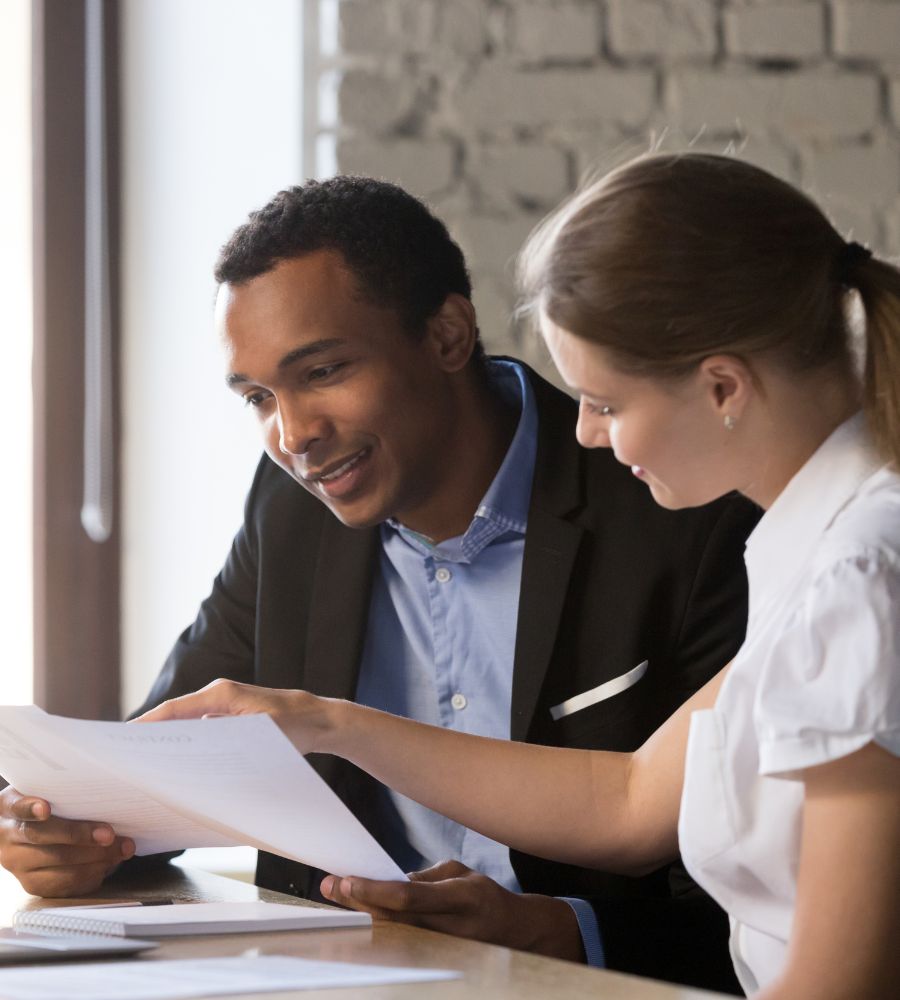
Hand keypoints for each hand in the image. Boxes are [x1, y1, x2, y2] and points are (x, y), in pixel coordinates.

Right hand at [0, 785, 134, 896]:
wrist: (22, 831)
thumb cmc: (45, 803)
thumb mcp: (44, 791)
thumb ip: (63, 791)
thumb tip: (106, 793)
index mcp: (8, 808)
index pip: (18, 807)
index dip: (31, 809)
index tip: (46, 809)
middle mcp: (8, 839)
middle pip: (42, 838)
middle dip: (80, 836)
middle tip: (109, 835)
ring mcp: (17, 866)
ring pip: (56, 865)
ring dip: (94, 859)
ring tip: (120, 850)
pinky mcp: (31, 885)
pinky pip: (62, 886)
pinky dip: (89, 876)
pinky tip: (108, 866)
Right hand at [134, 679, 336, 753]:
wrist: (317, 720)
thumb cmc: (293, 725)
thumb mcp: (261, 733)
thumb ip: (227, 737)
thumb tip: (194, 747)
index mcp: (221, 694)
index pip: (175, 709)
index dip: (148, 723)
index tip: (124, 737)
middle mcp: (218, 697)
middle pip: (176, 716)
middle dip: (152, 735)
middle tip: (128, 758)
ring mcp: (223, 707)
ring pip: (187, 725)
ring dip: (170, 742)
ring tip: (147, 766)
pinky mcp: (229, 718)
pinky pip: (200, 731)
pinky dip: (188, 745)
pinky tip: (180, 767)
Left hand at [320, 860, 585, 961]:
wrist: (513, 933)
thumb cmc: (484, 897)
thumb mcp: (460, 874)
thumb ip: (426, 877)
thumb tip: (393, 882)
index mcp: (457, 898)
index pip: (408, 896)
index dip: (375, 890)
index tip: (348, 880)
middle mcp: (446, 926)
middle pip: (392, 917)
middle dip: (357, 901)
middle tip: (329, 886)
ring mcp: (438, 947)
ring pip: (390, 934)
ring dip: (360, 917)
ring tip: (335, 898)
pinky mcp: (432, 957)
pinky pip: (397, 943)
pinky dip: (374, 931)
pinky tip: (355, 920)